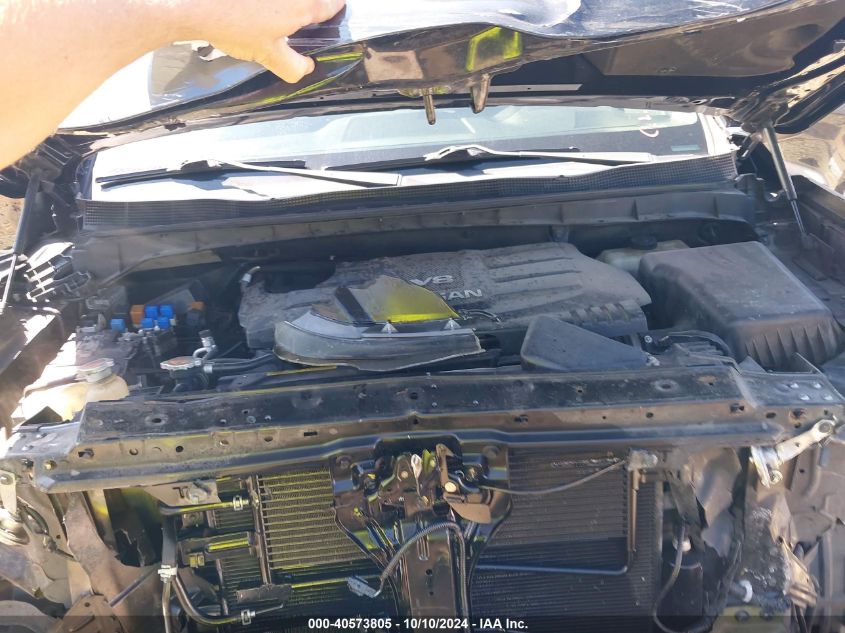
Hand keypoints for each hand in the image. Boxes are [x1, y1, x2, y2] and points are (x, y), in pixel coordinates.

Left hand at [180, 0, 345, 82]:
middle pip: (312, 1)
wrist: (195, 4)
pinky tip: (256, 11)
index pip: (333, 5)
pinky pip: (270, 0)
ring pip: (291, 1)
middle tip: (302, 24)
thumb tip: (307, 69)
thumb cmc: (234, 25)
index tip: (331, 19)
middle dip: (311, 10)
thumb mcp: (268, 55)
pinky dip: (268, 5)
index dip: (334, 13)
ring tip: (276, 22)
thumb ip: (294, 66)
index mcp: (302, 5)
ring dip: (288, 8)